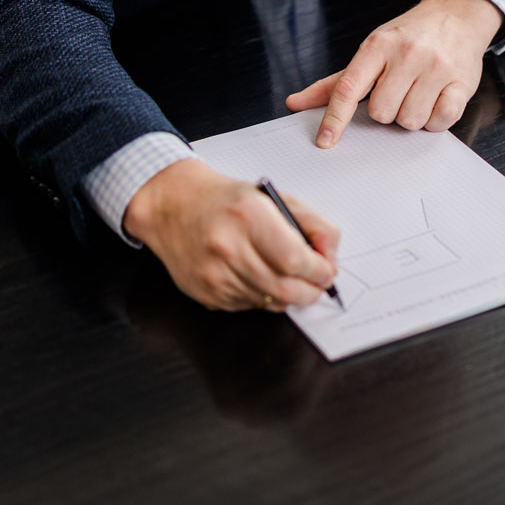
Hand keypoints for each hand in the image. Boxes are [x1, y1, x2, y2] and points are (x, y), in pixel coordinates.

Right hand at [124, 158, 339, 310]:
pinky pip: (249, 307)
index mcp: (248, 216)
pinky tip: (258, 277)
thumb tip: (330, 255)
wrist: (174, 207)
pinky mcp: (206, 294)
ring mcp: (214, 275)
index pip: (295, 260)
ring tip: (288, 277)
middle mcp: (228, 247)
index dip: (319, 271)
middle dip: (310, 291)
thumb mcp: (274, 198)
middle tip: (316, 283)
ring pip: (269, 302)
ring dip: (288, 295)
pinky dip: (263, 298)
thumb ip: (312, 223)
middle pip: (285, 289)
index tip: (327, 270)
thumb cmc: (225, 201)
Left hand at [285, 0, 503, 147]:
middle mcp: (407, 54)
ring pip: (410, 121)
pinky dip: (436, 120)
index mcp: (377, 46)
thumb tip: (294, 103)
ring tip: (419, 92)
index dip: (334, 118)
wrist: (457, 15)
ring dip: (412, 115)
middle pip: (381, 113)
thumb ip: (335, 82)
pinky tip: (437, 100)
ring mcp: (436, 68)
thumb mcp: (371, 50)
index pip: (348, 88)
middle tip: (398, 91)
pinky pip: (441, 121)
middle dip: (387, 110)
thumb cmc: (409, 36)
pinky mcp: (462, 83)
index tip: (325, 141)